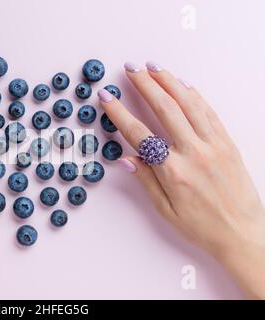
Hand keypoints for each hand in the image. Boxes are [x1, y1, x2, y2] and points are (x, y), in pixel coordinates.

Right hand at [98, 62, 264, 298]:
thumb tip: (127, 159)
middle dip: (145, 85)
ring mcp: (214, 145)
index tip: (108, 98)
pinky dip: (194, 94)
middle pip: (164, 109)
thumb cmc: (204, 226)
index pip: (139, 134)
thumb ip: (146, 180)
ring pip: (188, 103)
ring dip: (169, 81)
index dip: (120, 113)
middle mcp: (194, 153)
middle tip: (130, 69)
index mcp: (174, 172)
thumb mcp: (167, 210)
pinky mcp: (227, 143)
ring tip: (153, 67)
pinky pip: (209, 111)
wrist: (244, 233)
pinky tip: (183, 83)